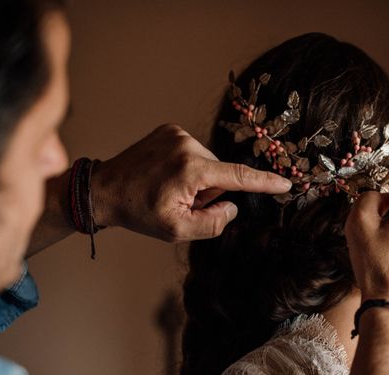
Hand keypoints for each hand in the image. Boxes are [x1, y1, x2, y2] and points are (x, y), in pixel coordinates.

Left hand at [91, 124, 291, 241]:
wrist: (103, 189)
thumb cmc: (139, 212)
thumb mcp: (178, 230)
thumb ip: (214, 222)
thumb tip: (232, 205)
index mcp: (191, 169)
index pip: (238, 177)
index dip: (264, 183)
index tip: (286, 183)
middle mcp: (187, 144)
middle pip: (221, 173)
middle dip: (209, 191)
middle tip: (181, 201)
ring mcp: (177, 133)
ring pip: (209, 163)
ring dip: (198, 179)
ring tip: (169, 188)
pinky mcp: (169, 130)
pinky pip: (195, 152)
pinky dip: (188, 167)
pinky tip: (166, 175)